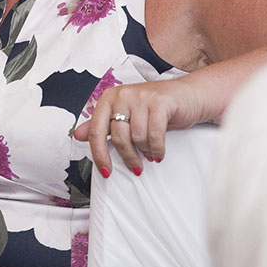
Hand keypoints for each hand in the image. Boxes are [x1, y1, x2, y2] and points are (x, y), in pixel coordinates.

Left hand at [74, 77, 204, 177]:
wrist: (188, 95)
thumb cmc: (156, 107)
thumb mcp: (126, 114)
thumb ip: (102, 124)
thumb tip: (78, 135)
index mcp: (109, 98)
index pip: (96, 131)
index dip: (99, 155)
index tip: (106, 171)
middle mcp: (123, 95)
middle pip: (117, 137)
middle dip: (127, 157)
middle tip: (136, 166)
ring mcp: (141, 97)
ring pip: (136, 137)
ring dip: (145, 152)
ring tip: (150, 153)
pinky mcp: (160, 102)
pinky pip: (154, 134)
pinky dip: (157, 149)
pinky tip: (158, 152)